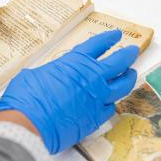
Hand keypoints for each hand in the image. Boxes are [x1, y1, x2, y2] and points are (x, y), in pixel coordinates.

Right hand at [0, 30, 138, 153]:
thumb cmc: (27, 97)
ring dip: (128, 78)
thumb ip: (52, 72)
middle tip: (133, 51)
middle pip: (118, 63)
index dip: (108, 39)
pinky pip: (110, 108)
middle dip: (128, 55)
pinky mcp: (96, 118)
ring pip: (122, 86)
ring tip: (131, 74)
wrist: (29, 124)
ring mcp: (97, 98)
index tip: (116, 35)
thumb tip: (51, 76)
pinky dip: (111, 103)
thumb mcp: (36, 74)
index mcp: (75, 62)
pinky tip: (111, 102)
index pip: (97, 45)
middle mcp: (91, 78)